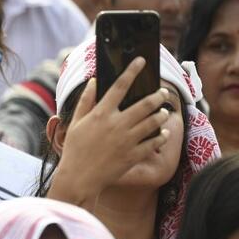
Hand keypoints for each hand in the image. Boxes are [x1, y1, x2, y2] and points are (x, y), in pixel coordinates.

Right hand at [48, 58, 169, 206]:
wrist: (79, 177)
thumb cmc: (75, 150)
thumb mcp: (76, 123)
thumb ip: (85, 101)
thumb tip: (93, 82)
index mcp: (101, 114)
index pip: (119, 86)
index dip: (131, 71)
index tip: (141, 61)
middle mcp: (116, 124)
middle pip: (145, 104)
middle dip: (157, 95)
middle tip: (163, 93)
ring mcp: (127, 140)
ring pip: (153, 122)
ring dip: (161, 114)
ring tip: (163, 111)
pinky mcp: (134, 155)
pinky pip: (154, 142)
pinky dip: (161, 136)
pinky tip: (163, 132)